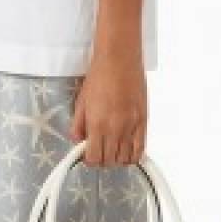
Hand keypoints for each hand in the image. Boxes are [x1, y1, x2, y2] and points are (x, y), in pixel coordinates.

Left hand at [70, 51, 146, 166]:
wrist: (119, 60)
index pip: (94, 158)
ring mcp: (131, 127)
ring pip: (125, 159)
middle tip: (99, 151)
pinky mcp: (143, 122)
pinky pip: (140, 149)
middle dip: (102, 160)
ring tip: (112, 149)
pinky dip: (133, 155)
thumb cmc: (99, 77)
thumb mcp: (81, 101)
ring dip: (117, 159)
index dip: (89, 160)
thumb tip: (77, 141)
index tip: (87, 154)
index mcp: (97, 125)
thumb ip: (78, 125)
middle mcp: (115, 129)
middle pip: (109, 161)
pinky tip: (127, 150)